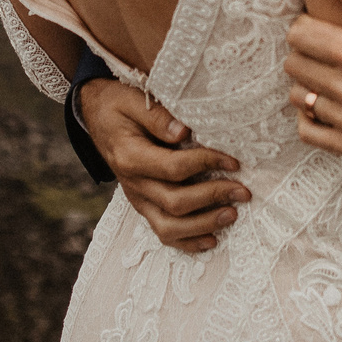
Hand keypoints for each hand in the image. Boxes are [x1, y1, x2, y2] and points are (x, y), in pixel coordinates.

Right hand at [81, 78, 249, 252]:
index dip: (206, 165)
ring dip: (204, 224)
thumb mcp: (132, 100)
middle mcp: (134, 184)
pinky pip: (163, 232)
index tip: (233, 161)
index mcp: (130, 157)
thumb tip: (184, 131)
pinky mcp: (144, 205)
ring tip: (232, 215)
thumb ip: (157, 116)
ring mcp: (138, 198)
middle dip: (213, 198)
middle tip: (243, 191)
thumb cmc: (118, 105)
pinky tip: (211, 239)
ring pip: (169, 227)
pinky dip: (188, 242)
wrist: (97, 116)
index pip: (173, 168)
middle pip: (175, 202)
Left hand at [285, 0, 341, 164]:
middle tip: (324, 48)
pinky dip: (310, 116)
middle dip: (305, 51)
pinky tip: (328, 103)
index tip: (317, 25)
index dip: (305, 25)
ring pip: (299, 97)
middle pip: (296, 65)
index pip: (301, 36)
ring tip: (329, 74)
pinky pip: (308, 132)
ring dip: (308, 83)